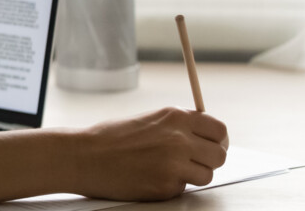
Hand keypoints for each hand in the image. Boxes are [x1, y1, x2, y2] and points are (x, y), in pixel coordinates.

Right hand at [74, 107, 227, 200]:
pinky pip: (183, 189)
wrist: (84, 156)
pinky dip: (171, 186)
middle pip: (220, 155)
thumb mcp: (149, 120)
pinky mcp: (166, 186)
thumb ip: (178, 127)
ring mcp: (174, 164)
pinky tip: (151, 177)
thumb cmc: (109, 138)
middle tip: (192, 162)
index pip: (219, 130)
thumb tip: (203, 138)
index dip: (218, 140)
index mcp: (176, 116)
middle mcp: (180, 138)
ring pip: (206, 175)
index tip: (212, 146)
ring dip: (191, 176)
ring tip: (166, 170)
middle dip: (208, 160)